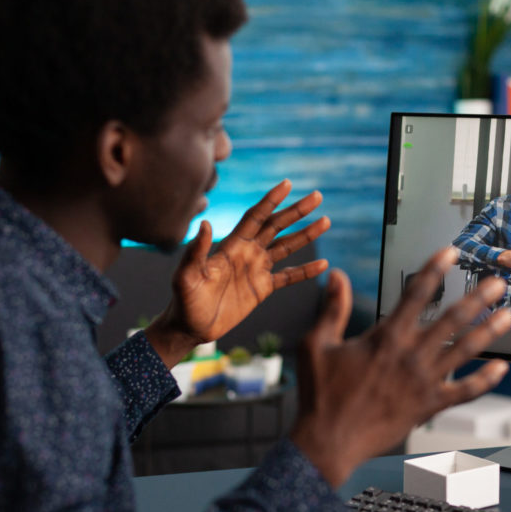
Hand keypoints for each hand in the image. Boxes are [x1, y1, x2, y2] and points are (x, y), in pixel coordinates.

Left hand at [147, 180, 329, 366]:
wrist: (191, 327)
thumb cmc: (184, 301)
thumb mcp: (186, 276)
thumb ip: (196, 252)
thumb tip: (206, 224)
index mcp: (231, 245)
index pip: (255, 217)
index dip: (271, 200)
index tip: (287, 184)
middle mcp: (247, 252)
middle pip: (276, 226)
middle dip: (296, 211)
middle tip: (317, 196)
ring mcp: (256, 269)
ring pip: (286, 247)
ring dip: (306, 235)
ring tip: (326, 221)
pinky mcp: (262, 288)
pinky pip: (288, 277)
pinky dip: (305, 271)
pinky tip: (323, 265)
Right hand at [291, 248, 510, 486]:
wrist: (328, 441)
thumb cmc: (320, 394)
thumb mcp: (316, 344)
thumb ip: (332, 309)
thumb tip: (337, 277)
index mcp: (385, 337)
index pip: (416, 293)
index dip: (435, 269)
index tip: (451, 253)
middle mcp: (410, 355)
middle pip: (452, 319)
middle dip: (477, 297)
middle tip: (497, 283)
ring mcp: (423, 382)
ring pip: (465, 351)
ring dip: (489, 331)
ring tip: (509, 315)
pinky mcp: (429, 406)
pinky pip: (465, 392)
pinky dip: (485, 380)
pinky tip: (501, 368)